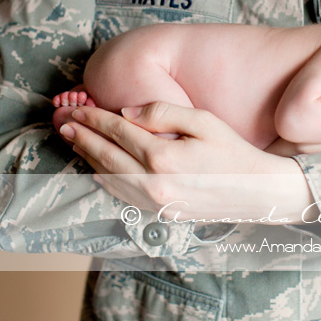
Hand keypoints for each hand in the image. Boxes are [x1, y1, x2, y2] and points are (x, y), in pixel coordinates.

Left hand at [59, 102, 315, 221]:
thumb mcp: (203, 121)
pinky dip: (104, 180)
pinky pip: (122, 196)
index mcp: (162, 156)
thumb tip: (126, 113)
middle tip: (64, 122)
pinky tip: (97, 170)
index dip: (95, 117)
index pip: (118, 131)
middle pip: (106, 155)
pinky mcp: (160, 212)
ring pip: (109, 177)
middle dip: (83, 136)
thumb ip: (162, 113)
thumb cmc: (233, 151)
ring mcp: (154, 201)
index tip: (79, 108)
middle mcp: (152, 182)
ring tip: (74, 141)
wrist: (256, 191)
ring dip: (88, 157)